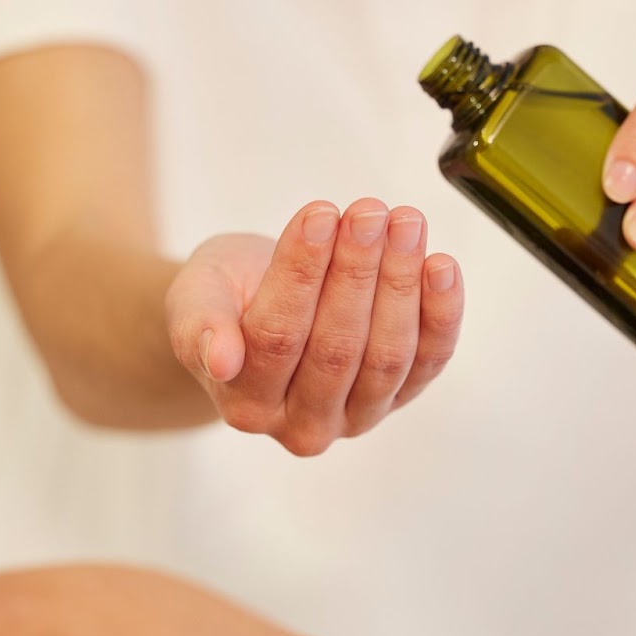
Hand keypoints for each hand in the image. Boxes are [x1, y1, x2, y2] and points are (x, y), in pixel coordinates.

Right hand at [165, 199, 463, 456]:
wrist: (255, 312)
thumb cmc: (225, 300)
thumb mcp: (195, 297)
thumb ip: (200, 325)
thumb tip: (219, 358)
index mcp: (246, 405)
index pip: (277, 337)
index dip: (301, 274)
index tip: (319, 214)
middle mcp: (302, 425)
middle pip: (336, 348)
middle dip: (357, 272)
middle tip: (370, 211)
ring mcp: (355, 417)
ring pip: (386, 355)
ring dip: (400, 284)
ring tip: (405, 223)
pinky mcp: (398, 398)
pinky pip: (428, 361)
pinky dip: (441, 314)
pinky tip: (441, 266)